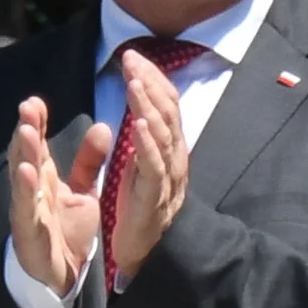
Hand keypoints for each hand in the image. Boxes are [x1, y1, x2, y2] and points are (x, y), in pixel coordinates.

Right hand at [8, 97, 110, 297]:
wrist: (62, 275)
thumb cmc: (66, 231)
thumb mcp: (82, 192)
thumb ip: (90, 162)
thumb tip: (103, 126)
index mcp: (44, 180)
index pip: (38, 146)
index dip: (35, 124)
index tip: (35, 100)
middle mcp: (32, 191)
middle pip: (26, 156)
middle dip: (26, 131)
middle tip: (27, 105)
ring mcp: (28, 211)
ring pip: (22, 179)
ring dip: (23, 154)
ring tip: (25, 131)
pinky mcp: (29, 232)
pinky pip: (27, 209)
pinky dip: (26, 190)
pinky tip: (27, 171)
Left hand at [109, 52, 189, 277]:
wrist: (149, 252)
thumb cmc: (142, 206)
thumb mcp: (141, 163)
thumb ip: (143, 135)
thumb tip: (139, 103)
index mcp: (169, 147)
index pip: (165, 104)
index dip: (151, 78)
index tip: (132, 56)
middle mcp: (175, 157)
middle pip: (166, 112)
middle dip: (149, 83)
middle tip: (131, 59)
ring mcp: (168, 176)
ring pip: (162, 135)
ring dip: (148, 107)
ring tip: (134, 83)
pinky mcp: (155, 197)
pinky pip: (154, 167)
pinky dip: (148, 145)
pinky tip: (139, 125)